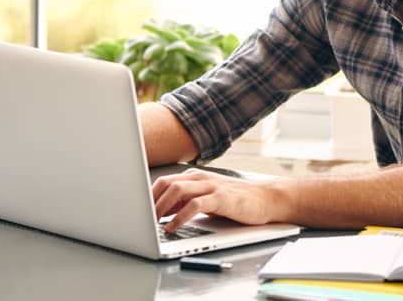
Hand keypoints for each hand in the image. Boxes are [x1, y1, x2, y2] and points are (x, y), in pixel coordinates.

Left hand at [152, 168, 284, 231]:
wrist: (266, 198)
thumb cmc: (235, 200)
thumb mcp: (206, 198)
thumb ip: (185, 201)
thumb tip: (160, 211)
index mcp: (195, 177)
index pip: (164, 181)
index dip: (148, 195)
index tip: (136, 209)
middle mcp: (201, 178)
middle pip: (166, 183)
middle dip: (150, 200)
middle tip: (140, 217)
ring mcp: (211, 187)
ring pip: (178, 190)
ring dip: (161, 206)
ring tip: (151, 222)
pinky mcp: (221, 198)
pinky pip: (195, 205)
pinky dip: (180, 216)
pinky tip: (172, 226)